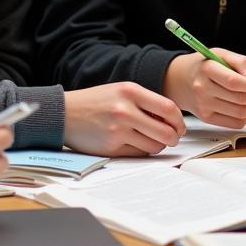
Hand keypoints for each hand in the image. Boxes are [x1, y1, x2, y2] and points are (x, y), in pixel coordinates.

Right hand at [64, 81, 185, 155]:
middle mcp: (125, 110)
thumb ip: (146, 102)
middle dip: (174, 138)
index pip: (168, 108)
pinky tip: (135, 143)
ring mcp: (117, 131)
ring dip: (157, 145)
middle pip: (165, 132)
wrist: (64, 113)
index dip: (179, 121)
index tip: (180, 126)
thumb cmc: (96, 101)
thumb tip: (172, 120)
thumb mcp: (122, 91)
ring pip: (154, 146)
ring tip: (151, 139)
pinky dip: (141, 151)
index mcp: (131, 92)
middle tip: (173, 138)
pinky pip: (138, 154)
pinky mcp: (110, 148)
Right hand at [163, 50, 245, 128]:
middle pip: (239, 99)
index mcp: (207, 69)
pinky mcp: (205, 118)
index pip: (234, 81)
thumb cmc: (205, 65)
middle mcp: (202, 89)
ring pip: (239, 113)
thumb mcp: (222, 55)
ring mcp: (203, 105)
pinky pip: (233, 123)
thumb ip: (243, 63)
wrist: (179, 79)